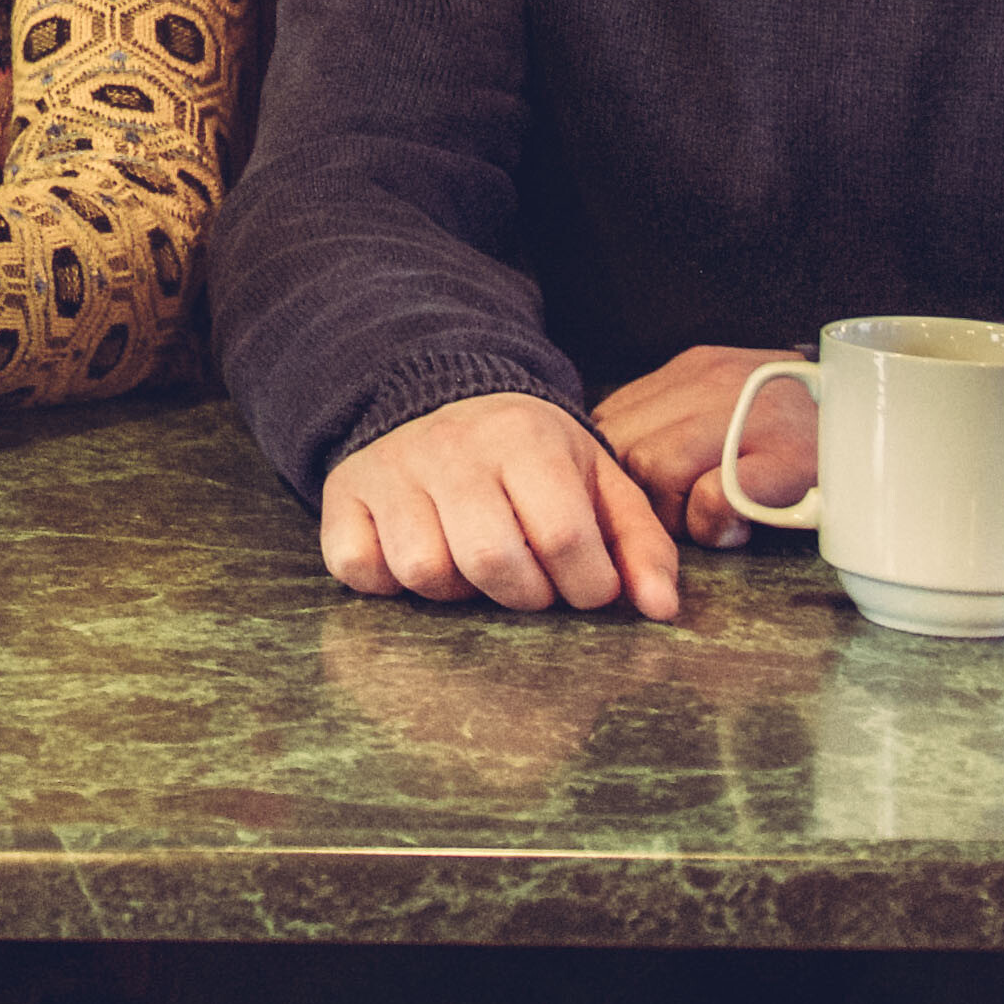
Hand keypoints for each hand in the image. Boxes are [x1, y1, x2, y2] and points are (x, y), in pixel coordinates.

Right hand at [316, 389, 683, 617]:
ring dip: (457, 591)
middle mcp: (452, 448)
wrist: (439, 395)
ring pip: (423, 570)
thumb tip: (660, 608)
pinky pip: (356, 566)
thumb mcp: (596, 480)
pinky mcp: (343, 492)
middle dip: (524, 594)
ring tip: (472, 566)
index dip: (586, 585)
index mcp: (525, 439)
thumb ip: (639, 543)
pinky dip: (384, 580)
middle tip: (531, 581)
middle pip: (492, 560)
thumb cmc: (530, 456)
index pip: (564, 536)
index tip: (587, 585)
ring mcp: (390, 470)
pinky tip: (414, 557)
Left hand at [589, 341, 816, 545]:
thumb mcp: (727, 408)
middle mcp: (716, 380)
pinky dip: (716, 525)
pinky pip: (715, 497)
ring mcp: (753, 415)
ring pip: (659, 469)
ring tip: (714, 520)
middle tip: (685, 516)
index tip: (641, 498)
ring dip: (678, 514)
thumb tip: (614, 466)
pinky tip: (741, 527)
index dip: (618, 470)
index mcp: (695, 367)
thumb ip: (673, 424)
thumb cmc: (797, 435)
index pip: (612, 419)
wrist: (888, 432)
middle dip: (644, 497)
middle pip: (628, 447)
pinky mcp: (788, 457)